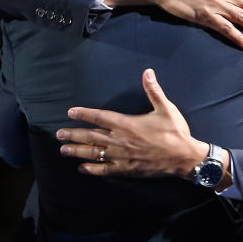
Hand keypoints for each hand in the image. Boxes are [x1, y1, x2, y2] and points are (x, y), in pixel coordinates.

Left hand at [56, 68, 208, 177]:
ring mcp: (122, 156)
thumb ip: (154, 90)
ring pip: (95, 153)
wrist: (183, 157)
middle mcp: (120, 140)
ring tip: (64, 149)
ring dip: (78, 151)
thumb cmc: (175, 132)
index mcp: (127, 124)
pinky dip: (93, 169)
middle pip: (92, 136)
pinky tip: (82, 169)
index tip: (70, 112)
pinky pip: (105, 170)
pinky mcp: (127, 169)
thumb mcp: (165, 108)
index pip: (100, 117)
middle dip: (74, 134)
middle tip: (59, 134)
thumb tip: (148, 71)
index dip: (84, 114)